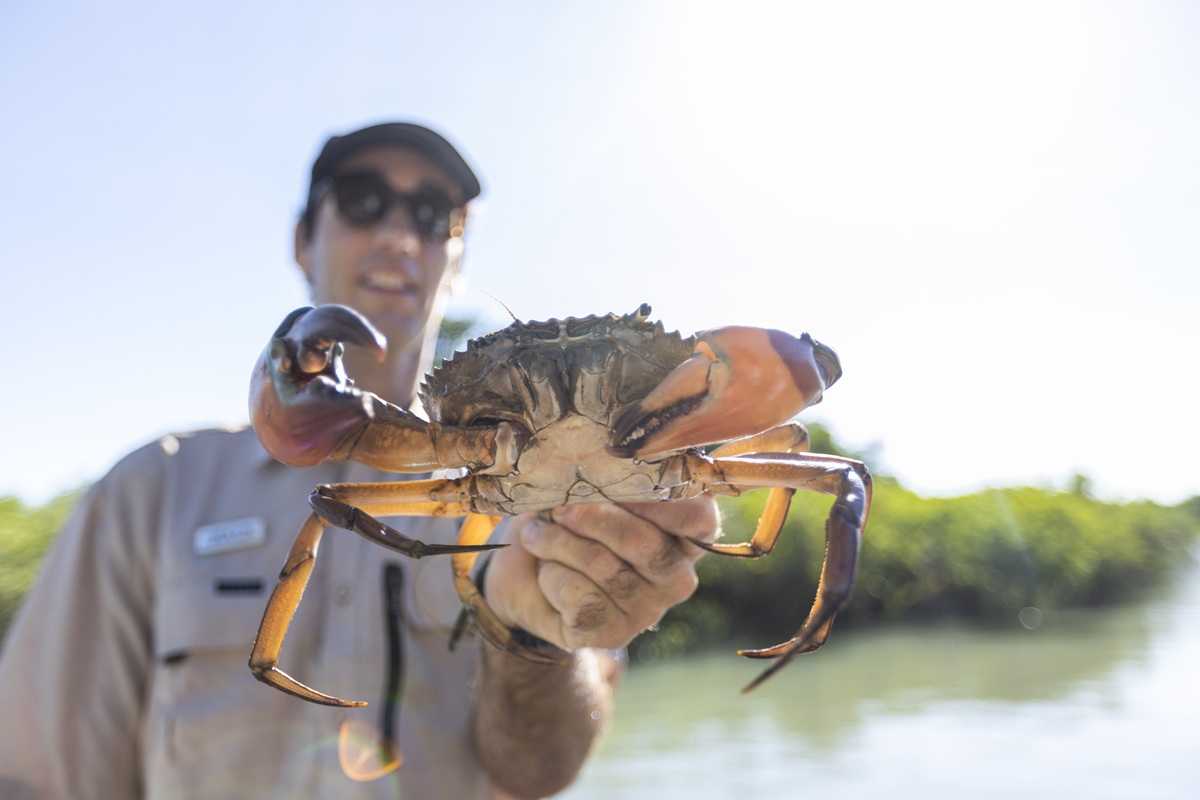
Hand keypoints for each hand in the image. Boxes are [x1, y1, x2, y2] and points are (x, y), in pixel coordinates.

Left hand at [483, 495, 718, 651]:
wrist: (522, 575)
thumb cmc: (565, 522)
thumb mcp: (587, 491)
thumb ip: (607, 481)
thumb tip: (599, 469)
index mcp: (683, 534)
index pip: (698, 517)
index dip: (660, 500)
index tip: (615, 481)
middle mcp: (676, 575)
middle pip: (647, 543)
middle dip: (594, 519)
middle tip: (559, 508)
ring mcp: (648, 609)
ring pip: (605, 566)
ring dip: (558, 543)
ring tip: (538, 535)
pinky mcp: (613, 633)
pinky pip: (580, 596)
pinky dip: (551, 575)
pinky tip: (546, 571)